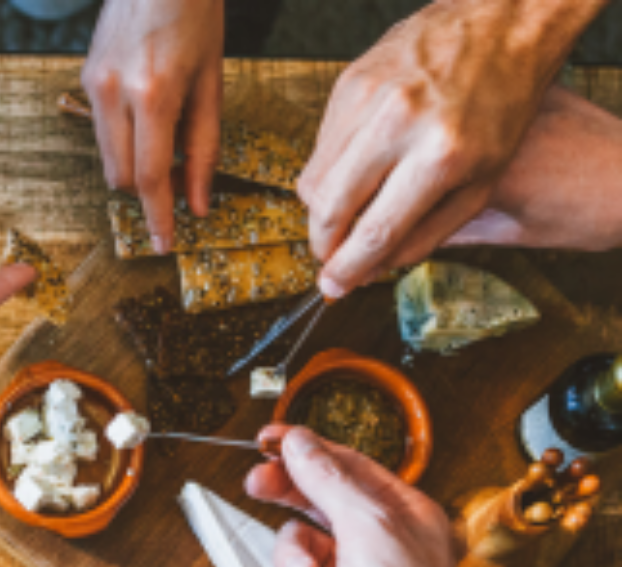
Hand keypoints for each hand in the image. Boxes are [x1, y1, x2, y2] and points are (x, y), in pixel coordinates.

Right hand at [82, 0, 223, 252]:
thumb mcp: (213, 83)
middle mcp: (114, 92)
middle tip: (173, 193)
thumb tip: (198, 201)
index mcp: (153, 94)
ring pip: (107, 158)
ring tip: (163, 141)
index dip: (158, 216)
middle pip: (122, 176)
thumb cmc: (196, 15)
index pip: (151, 177)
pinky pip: (101, 130)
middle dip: (146, 193)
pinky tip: (145, 114)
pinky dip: (124, 138)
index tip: (164, 243)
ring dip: (133, 166)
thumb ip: (204, 147)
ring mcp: (93, 84)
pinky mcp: (85, 77)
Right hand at [247, 425, 471, 566]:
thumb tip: (301, 442)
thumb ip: (328, 480)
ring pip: (297, 545)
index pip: (347, 466)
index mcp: (401, 513)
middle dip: (286, 493)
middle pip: (316, 500)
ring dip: (290, 557)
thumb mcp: (368, 526)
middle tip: (257, 483)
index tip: (270, 439)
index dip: (307, 449)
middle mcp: (376, 542)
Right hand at [301, 0, 607, 297]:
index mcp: (441, 156)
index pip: (375, 230)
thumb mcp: (482, 181)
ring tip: (342, 219)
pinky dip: (329, 170)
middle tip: (329, 258)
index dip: (348, 268)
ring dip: (322, 210)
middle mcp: (397, 124)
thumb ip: (428, 232)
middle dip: (323, 244)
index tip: (333, 287)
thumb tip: (376, 269)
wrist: (499, 30)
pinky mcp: (348, 82)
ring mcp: (367, 99)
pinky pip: (320, 145)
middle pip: (330, 207)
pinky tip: (353, 174)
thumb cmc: (501, 106)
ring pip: (313, 178)